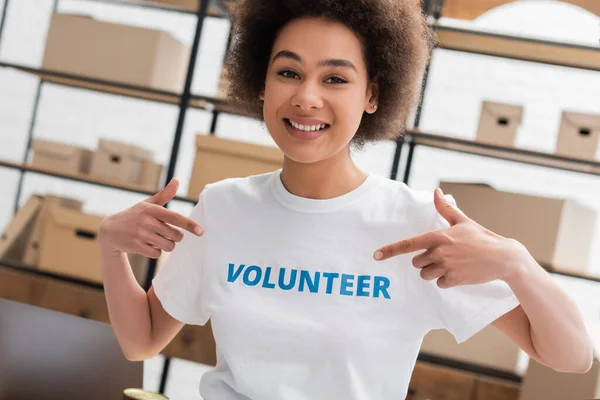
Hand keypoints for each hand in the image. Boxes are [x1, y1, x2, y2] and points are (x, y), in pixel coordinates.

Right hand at [98, 178, 203, 258]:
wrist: (110, 230)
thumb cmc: (134, 216)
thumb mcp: (147, 204)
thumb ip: (164, 195)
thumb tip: (177, 180)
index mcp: (152, 209)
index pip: (175, 217)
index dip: (190, 225)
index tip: (201, 231)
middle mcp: (147, 221)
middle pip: (175, 235)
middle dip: (175, 237)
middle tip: (165, 233)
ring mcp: (141, 234)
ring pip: (168, 246)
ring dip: (166, 245)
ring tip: (156, 239)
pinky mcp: (137, 247)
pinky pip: (157, 254)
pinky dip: (156, 252)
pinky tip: (147, 245)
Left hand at [373, 188, 525, 287]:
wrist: (503, 258)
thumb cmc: (482, 238)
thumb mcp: (463, 221)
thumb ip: (445, 209)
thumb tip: (436, 192)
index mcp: (439, 236)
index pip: (409, 244)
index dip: (390, 250)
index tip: (376, 255)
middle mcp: (440, 252)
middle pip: (416, 263)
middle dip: (425, 261)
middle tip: (442, 257)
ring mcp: (447, 267)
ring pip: (425, 275)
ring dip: (433, 272)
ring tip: (451, 265)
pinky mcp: (455, 279)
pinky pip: (439, 284)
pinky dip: (446, 281)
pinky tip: (458, 273)